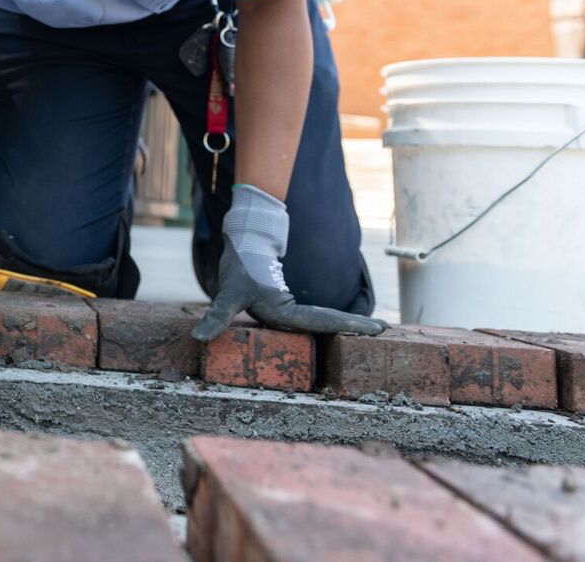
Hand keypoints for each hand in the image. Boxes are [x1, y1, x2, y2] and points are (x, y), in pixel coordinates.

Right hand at [190, 242, 386, 340]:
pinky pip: (318, 314)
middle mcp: (286, 319)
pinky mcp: (291, 306)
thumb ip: (215, 318)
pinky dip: (337, 317)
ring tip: (378, 327)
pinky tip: (352, 321)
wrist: (239, 245)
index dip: (347, 326)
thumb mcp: (227, 294)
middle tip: (385, 329)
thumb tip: (199, 339)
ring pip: (325, 321)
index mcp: (279, 317)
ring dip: (349, 324)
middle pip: (326, 325)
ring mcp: (289, 314)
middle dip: (354, 328)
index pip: (318, 323)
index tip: (375, 329)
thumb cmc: (237, 267)